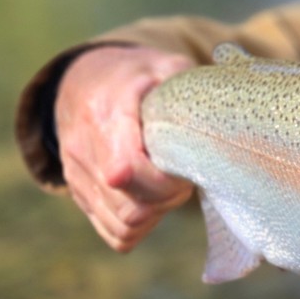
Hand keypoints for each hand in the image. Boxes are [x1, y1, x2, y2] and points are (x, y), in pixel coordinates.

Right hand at [56, 45, 195, 251]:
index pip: (127, 169)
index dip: (163, 181)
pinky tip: (152, 200)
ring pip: (122, 225)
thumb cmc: (135, 75)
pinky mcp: (80, 195)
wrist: (80, 83)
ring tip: (170, 187)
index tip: (184, 170)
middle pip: (129, 206)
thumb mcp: (163, 65)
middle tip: (185, 177)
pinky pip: (112, 233)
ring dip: (155, 214)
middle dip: (167, 199)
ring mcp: (77, 176)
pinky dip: (138, 227)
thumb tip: (222, 111)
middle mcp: (84, 149)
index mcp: (108, 112)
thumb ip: (188, 85)